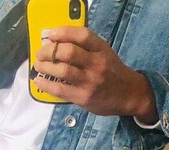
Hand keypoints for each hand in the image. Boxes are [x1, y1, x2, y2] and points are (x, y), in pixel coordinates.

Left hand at [34, 27, 156, 120]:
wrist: (129, 95)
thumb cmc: (113, 73)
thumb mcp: (105, 54)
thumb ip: (87, 48)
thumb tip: (60, 44)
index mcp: (101, 49)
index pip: (82, 35)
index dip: (63, 32)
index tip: (51, 34)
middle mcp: (96, 64)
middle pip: (68, 52)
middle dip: (49, 51)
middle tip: (41, 53)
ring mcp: (90, 81)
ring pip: (62, 70)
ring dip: (46, 67)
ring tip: (38, 66)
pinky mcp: (83, 97)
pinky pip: (60, 90)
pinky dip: (47, 85)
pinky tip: (40, 81)